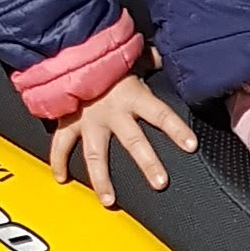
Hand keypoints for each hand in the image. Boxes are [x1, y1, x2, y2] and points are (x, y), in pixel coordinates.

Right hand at [47, 71, 198, 204]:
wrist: (65, 49)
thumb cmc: (103, 56)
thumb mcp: (131, 58)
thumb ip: (151, 60)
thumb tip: (166, 56)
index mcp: (133, 96)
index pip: (160, 114)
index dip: (176, 129)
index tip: (191, 145)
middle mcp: (111, 112)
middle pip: (134, 141)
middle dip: (148, 163)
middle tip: (160, 183)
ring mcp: (88, 120)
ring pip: (95, 155)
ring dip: (101, 179)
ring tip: (109, 200)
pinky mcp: (67, 122)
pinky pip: (61, 145)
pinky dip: (58, 162)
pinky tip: (61, 178)